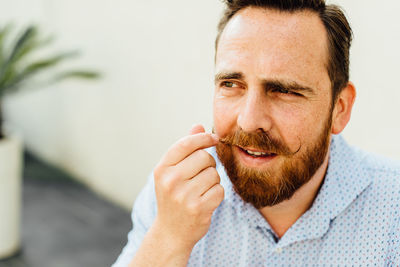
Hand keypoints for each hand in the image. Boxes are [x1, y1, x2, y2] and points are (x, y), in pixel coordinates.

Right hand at [152, 124, 224, 250]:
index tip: (214, 138)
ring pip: (214, 174)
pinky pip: (220, 190)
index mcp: (162, 169)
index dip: (204, 138)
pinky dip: (216, 194)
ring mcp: (184, 195)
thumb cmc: (173, 197)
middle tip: (200, 176)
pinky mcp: (199, 208)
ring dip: (213, 181)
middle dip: (208, 164)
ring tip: (200, 191)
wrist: (171, 232)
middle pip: (204, 157)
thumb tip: (198, 126)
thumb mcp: (172, 172)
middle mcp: (170, 181)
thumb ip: (185, 149)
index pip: (187, 144)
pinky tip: (205, 201)